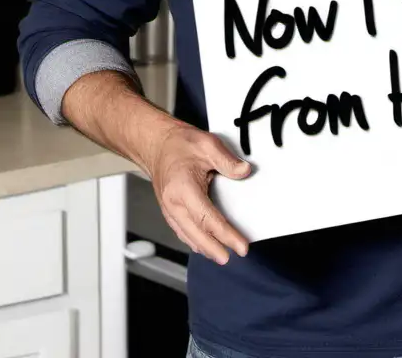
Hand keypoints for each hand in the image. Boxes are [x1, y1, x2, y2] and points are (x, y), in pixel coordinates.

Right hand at [145, 123, 251, 263]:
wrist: (156, 144)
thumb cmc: (179, 144)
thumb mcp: (207, 144)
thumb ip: (227, 160)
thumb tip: (244, 171)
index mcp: (183, 188)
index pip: (208, 218)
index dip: (226, 234)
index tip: (240, 245)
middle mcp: (173, 203)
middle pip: (196, 234)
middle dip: (215, 248)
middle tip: (232, 257)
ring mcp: (169, 208)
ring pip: (187, 235)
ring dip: (204, 248)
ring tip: (221, 256)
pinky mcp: (169, 209)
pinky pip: (182, 230)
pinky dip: (194, 240)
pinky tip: (203, 245)